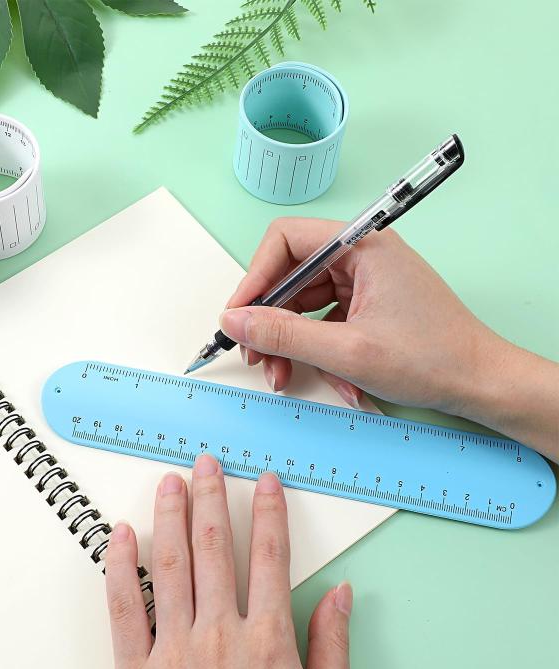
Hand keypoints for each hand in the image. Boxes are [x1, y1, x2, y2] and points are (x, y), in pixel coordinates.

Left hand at [105, 454, 353, 668]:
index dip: (268, 512)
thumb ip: (334, 649)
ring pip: (171, 564)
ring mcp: (173, 653)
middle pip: (215, 547)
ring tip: (169, 482)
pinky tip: (122, 534)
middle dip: (212, 496)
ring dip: (170, 515)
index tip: (264, 482)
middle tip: (206, 463)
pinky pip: (123, 607)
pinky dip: (120, 565)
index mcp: (269, 644)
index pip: (271, 557)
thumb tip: (343, 595)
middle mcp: (219, 636)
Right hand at [219, 218, 558, 461]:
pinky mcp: (366, 304)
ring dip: (289, 342)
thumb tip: (234, 321)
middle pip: (290, 275)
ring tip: (284, 376)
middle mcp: (361, 256)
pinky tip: (328, 379)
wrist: (480, 383)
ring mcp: (364, 280)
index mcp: (361, 246)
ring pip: (303, 303)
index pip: (285, 240)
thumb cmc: (430, 359)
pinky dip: (316, 349)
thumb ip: (283, 335)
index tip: (239, 315)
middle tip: (256, 355)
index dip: (255, 276)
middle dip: (270, 320)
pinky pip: (323, 320)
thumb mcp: (346, 351)